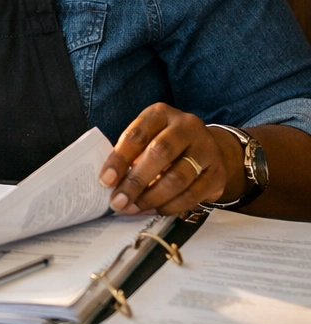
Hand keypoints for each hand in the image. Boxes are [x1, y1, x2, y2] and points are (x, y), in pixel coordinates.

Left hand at [99, 103, 243, 214]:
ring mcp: (206, 149)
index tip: (106, 180)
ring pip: (178, 177)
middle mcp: (187, 127)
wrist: (207, 148)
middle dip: (136, 181)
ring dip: (152, 197)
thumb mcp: (147, 138)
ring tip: (134, 208)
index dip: (120, 159)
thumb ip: (130, 155)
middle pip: (160, 154)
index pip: (137, 134)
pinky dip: (171, 206)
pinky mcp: (218, 173)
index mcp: (161, 114)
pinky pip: (193, 195)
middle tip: (118, 201)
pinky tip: (156, 209)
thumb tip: (110, 183)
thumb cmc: (164, 143)